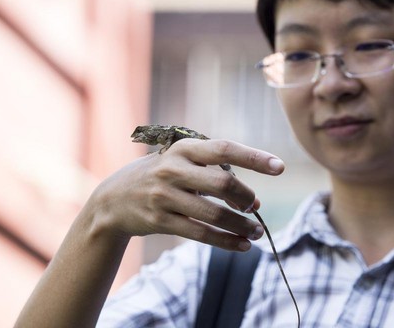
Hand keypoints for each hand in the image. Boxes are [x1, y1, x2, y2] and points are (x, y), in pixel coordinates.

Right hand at [87, 138, 284, 250]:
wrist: (112, 199)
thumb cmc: (159, 175)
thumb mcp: (180, 160)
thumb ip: (213, 171)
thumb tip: (253, 200)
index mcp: (183, 148)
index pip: (224, 149)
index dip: (254, 157)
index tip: (280, 167)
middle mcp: (173, 169)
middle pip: (222, 183)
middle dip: (246, 197)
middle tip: (255, 207)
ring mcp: (164, 196)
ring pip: (214, 214)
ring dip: (241, 225)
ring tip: (257, 232)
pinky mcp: (160, 221)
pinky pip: (200, 234)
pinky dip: (226, 241)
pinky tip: (242, 245)